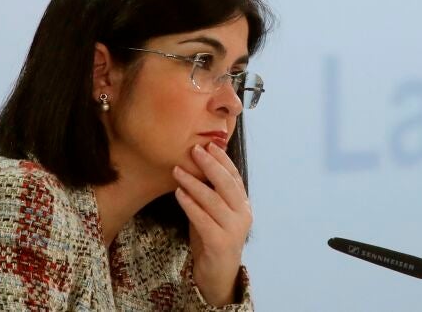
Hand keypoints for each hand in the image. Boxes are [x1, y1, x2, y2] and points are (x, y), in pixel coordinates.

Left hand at [174, 143, 251, 306]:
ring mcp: (233, 229)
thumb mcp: (213, 214)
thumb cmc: (213, 240)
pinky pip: (203, 219)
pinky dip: (190, 204)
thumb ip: (209, 195)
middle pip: (227, 184)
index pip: (235, 177)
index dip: (223, 160)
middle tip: (195, 150)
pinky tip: (179, 193)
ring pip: (213, 200)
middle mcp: (243, 215)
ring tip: (178, 170)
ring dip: (194, 183)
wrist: (217, 275)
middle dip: (210, 165)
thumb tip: (195, 168)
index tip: (209, 145)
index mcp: (243, 205)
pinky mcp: (220, 242)